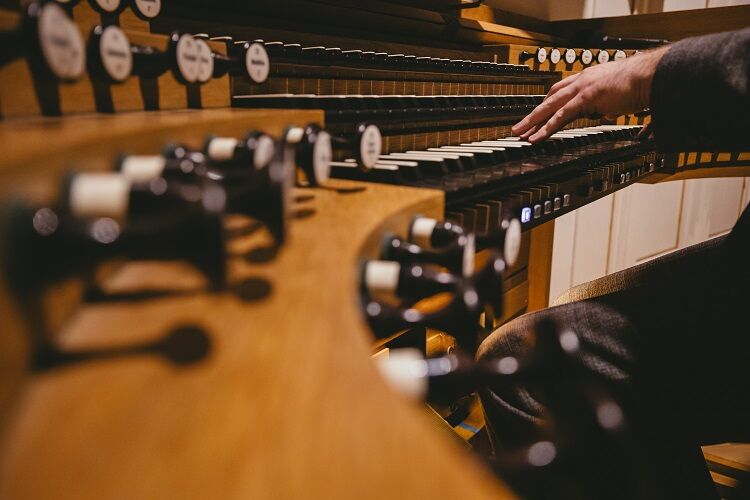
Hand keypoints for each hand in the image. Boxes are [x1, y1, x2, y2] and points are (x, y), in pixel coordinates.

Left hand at [512, 46, 668, 142]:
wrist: (652, 76)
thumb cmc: (643, 84)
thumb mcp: (620, 97)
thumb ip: (610, 105)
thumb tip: (608, 113)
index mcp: (590, 78)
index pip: (562, 91)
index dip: (548, 104)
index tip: (538, 114)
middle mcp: (583, 80)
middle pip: (550, 98)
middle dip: (533, 114)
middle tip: (520, 126)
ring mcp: (583, 87)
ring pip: (550, 107)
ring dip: (533, 122)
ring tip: (520, 134)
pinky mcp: (586, 97)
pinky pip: (561, 115)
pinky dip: (547, 127)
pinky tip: (537, 137)